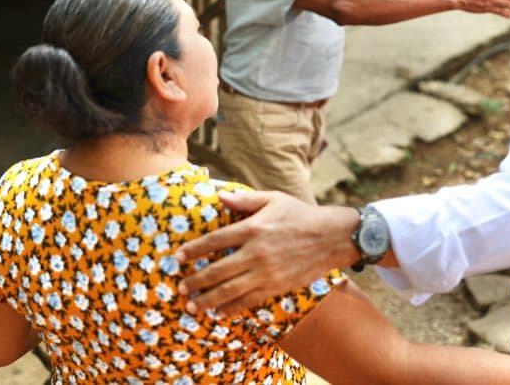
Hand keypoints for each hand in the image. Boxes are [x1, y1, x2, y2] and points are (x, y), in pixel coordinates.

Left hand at [174, 191, 359, 314]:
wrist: (331, 237)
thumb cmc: (300, 215)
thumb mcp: (273, 199)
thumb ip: (244, 200)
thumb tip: (219, 196)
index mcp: (252, 228)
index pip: (214, 241)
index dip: (194, 250)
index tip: (178, 257)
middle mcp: (256, 252)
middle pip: (217, 270)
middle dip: (195, 280)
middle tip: (181, 287)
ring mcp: (266, 272)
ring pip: (229, 290)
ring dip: (208, 300)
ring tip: (192, 306)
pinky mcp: (276, 286)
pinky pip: (249, 301)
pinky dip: (231, 308)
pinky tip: (219, 312)